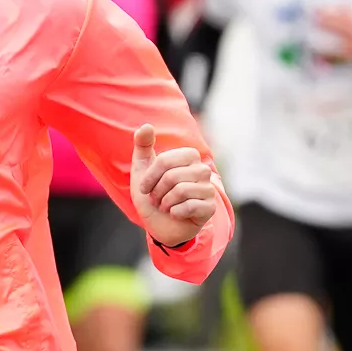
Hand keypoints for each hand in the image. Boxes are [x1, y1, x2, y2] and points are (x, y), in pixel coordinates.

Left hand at [131, 124, 219, 246]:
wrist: (158, 224)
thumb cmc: (152, 194)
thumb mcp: (142, 169)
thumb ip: (143, 146)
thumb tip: (146, 125)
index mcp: (188, 157)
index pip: (165, 161)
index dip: (150, 177)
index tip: (145, 188)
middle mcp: (202, 170)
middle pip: (172, 176)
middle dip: (157, 191)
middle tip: (156, 199)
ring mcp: (208, 189)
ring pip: (181, 191)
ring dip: (165, 203)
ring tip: (165, 206)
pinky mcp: (210, 208)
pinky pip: (190, 206)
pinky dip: (175, 213)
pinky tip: (176, 214)